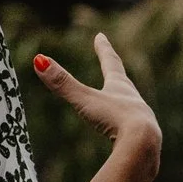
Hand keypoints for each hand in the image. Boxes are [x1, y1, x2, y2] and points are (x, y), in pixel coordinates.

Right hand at [32, 36, 160, 173]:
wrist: (143, 145)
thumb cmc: (115, 119)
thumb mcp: (85, 101)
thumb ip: (63, 84)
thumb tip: (38, 60)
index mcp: (119, 86)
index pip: (110, 62)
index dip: (103, 49)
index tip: (100, 36)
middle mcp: (133, 99)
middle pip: (122, 82)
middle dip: (115, 72)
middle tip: (113, 62)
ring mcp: (141, 119)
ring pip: (131, 106)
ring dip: (124, 101)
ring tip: (123, 102)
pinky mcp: (143, 139)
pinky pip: (134, 131)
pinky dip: (128, 128)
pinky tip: (128, 137)